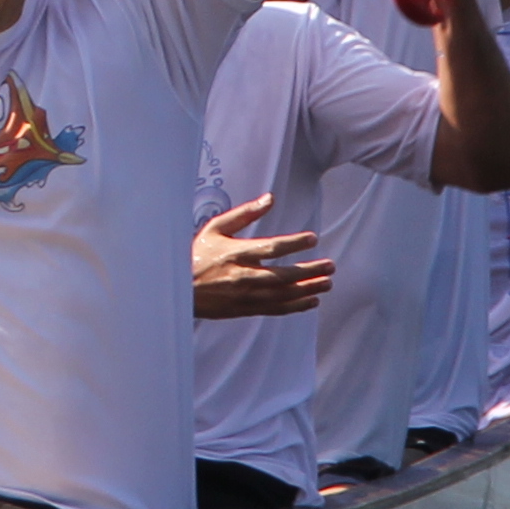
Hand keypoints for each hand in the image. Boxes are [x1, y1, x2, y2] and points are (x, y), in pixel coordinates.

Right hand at [189, 194, 333, 318]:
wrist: (179, 288)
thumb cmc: (197, 254)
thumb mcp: (216, 228)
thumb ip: (245, 214)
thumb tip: (269, 199)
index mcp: (237, 253)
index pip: (271, 248)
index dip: (294, 244)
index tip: (313, 238)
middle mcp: (244, 275)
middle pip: (284, 275)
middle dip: (310, 271)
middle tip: (330, 266)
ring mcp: (246, 295)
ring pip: (284, 294)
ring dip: (308, 289)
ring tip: (327, 283)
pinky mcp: (246, 309)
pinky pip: (276, 309)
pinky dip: (296, 306)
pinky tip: (311, 301)